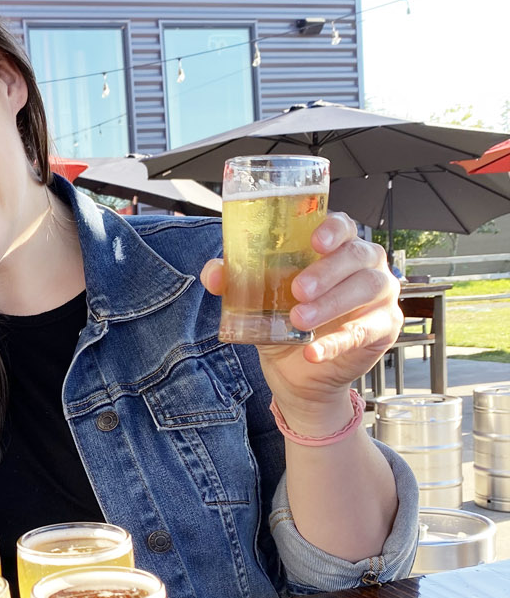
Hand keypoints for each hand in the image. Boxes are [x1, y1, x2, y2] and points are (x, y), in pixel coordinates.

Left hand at [201, 212, 399, 415]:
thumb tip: (213, 273)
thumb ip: (236, 281)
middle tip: (297, 289)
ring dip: (332, 303)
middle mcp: (364, 264)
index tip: (315, 242)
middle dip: (327, 271)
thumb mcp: (257, 299)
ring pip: (367, 288)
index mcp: (336, 246)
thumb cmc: (283, 321)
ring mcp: (380, 294)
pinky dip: (337, 342)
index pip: (343, 224)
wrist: (297, 373)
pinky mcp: (384, 327)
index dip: (333, 229)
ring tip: (299, 320)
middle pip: (357, 255)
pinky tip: (313, 352)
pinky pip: (367, 331)